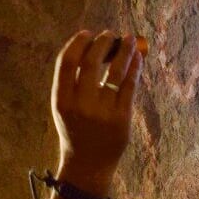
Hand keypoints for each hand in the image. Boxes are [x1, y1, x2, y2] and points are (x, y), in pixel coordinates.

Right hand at [51, 30, 144, 194]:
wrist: (87, 165)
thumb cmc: (75, 130)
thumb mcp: (64, 107)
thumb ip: (72, 81)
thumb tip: (91, 46)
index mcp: (61, 100)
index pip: (67, 62)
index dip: (78, 43)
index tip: (88, 33)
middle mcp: (81, 105)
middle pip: (92, 62)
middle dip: (103, 43)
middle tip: (110, 35)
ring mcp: (102, 112)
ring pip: (116, 71)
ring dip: (124, 50)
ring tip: (130, 39)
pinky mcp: (121, 118)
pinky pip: (130, 86)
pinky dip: (134, 68)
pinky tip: (137, 58)